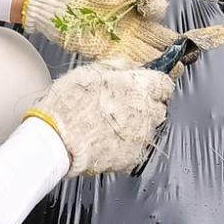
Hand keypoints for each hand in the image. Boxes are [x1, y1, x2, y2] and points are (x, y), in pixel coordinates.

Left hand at [23, 0, 173, 64]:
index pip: (156, 11)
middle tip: (185, 55)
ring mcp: (116, 40)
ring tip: (174, 69)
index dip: (158, 10)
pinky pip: (123, 64)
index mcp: (133, 3)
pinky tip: (147, 73)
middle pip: (156, 37)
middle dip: (172, 46)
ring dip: (159, 62)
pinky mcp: (101, 53)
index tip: (151, 7)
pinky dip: (135, 69)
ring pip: (144, 54)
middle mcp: (129, 24)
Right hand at [26, 64, 174, 175]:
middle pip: (159, 108)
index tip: (147, 87)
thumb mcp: (90, 71)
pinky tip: (108, 140)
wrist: (58, 139)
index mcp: (139, 87)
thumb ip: (117, 66)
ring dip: (137, 126)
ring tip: (112, 125)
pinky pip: (136, 149)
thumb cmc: (70, 104)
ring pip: (149, 130)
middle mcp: (145, 112)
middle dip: (146, 106)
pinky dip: (126, 145)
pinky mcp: (132, 158)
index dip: (155, 85)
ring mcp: (141, 137)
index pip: (164, 84)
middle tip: (125, 106)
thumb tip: (128, 66)